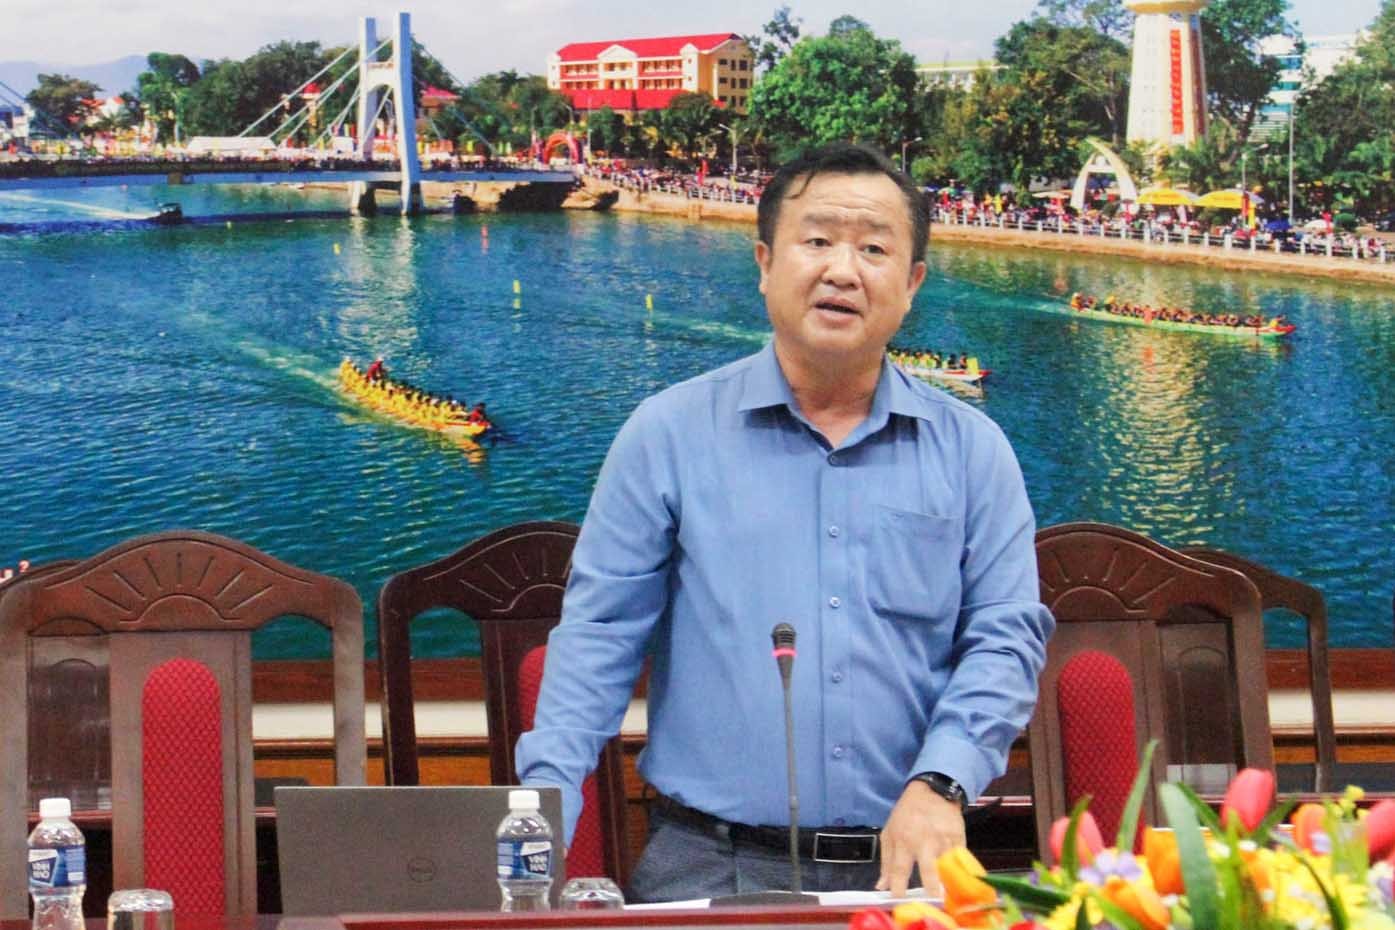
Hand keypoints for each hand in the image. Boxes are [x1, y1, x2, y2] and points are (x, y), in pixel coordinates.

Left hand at [875, 779, 965, 897]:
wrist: (931, 792)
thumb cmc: (907, 814)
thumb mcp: (889, 832)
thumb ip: (886, 862)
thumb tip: (882, 887)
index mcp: (903, 840)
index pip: (899, 869)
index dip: (898, 887)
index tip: (899, 901)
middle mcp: (923, 840)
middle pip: (928, 869)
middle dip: (931, 887)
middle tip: (933, 902)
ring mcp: (943, 839)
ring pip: (948, 866)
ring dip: (948, 882)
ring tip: (947, 896)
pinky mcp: (959, 837)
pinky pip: (960, 858)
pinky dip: (959, 870)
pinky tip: (958, 880)